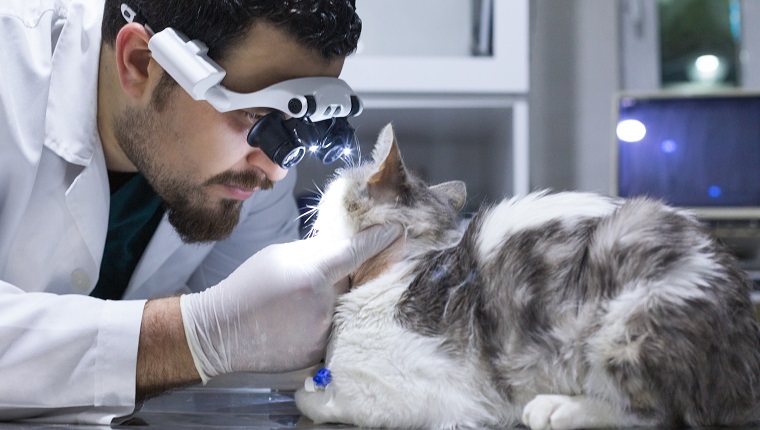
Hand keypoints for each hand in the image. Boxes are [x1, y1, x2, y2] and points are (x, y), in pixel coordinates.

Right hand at [179, 223, 401, 381]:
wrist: (223, 331)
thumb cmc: (250, 285)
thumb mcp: (281, 255)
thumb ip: (317, 251)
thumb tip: (345, 246)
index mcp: (314, 273)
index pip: (357, 252)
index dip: (380, 240)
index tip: (397, 231)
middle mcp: (325, 304)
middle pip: (356, 282)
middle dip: (350, 276)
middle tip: (327, 276)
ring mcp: (325, 332)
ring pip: (348, 307)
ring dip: (338, 301)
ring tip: (303, 302)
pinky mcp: (321, 352)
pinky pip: (337, 329)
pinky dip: (328, 321)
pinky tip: (301, 320)